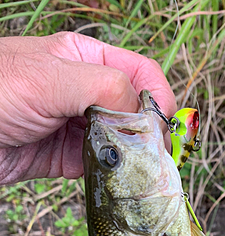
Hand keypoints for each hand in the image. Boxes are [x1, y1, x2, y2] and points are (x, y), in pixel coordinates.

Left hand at [0, 32, 175, 183]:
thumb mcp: (49, 77)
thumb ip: (102, 86)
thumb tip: (142, 111)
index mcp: (85, 59)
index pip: (138, 72)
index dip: (158, 95)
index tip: (163, 125)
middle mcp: (85, 92)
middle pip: (135, 109)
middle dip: (150, 130)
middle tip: (157, 154)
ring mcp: (78, 126)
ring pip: (122, 140)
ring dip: (134, 155)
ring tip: (140, 168)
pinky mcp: (69, 156)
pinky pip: (103, 164)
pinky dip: (113, 172)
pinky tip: (115, 176)